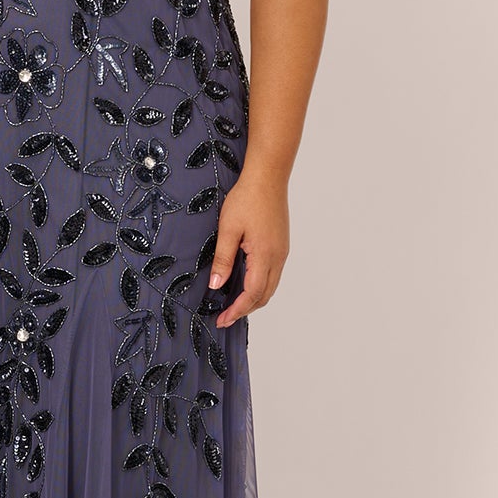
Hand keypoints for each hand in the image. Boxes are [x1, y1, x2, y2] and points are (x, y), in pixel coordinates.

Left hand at [207, 169, 289, 328]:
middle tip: (224, 317)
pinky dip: (259, 285)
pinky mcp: (280, 245)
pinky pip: (272, 274)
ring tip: (232, 304)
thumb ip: (223, 259)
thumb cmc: (247, 198)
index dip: (237, 310)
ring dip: (253, 298)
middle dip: (245, 309)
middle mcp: (278, 257)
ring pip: (270, 286)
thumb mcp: (228, 229)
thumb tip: (215, 285)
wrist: (268, 177)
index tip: (222, 320)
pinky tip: (244, 282)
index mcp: (265, 256)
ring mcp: (282, 252)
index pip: (252, 294)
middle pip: (264, 295)